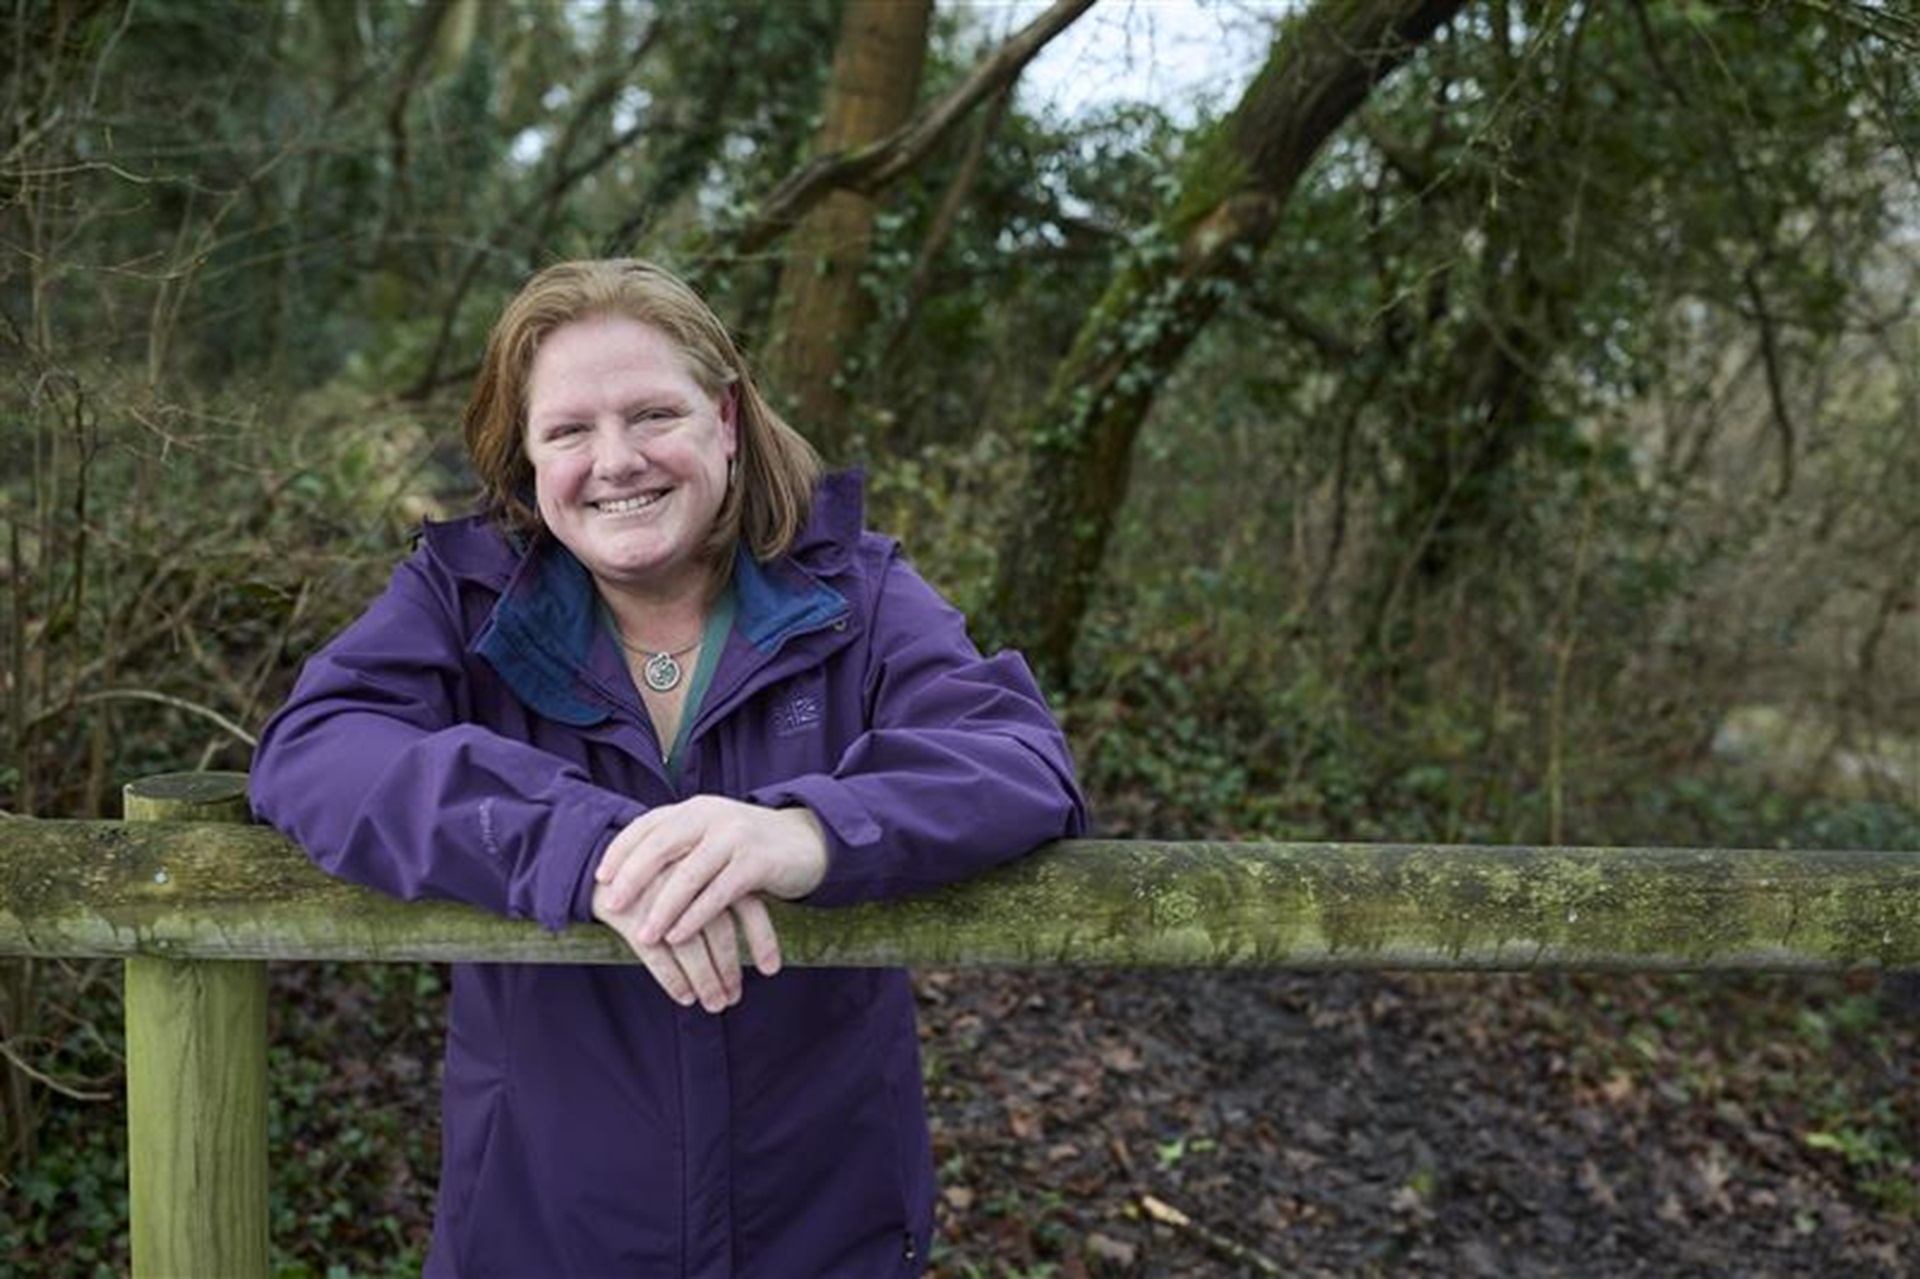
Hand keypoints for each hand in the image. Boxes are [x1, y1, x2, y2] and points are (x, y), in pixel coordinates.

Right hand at [591, 875, 774, 1012]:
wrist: (597, 867)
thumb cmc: (658, 883)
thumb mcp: (691, 883)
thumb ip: (719, 904)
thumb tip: (754, 945)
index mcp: (710, 867)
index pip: (748, 906)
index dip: (762, 940)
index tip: (771, 971)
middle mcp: (687, 879)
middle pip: (720, 929)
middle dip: (728, 969)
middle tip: (733, 999)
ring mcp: (656, 894)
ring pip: (689, 945)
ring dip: (705, 980)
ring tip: (714, 1005)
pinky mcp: (628, 912)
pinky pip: (655, 953)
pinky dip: (673, 979)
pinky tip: (684, 997)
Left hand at [594, 796, 828, 979]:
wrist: (808, 842)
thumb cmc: (749, 847)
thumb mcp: (711, 838)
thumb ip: (679, 848)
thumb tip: (627, 877)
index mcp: (694, 809)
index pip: (648, 825)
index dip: (621, 850)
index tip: (600, 878)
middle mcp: (712, 815)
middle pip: (662, 844)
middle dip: (633, 877)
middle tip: (612, 906)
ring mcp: (735, 836)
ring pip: (689, 874)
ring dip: (663, 908)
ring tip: (645, 937)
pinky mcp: (757, 862)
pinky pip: (719, 893)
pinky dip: (696, 917)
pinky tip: (680, 937)